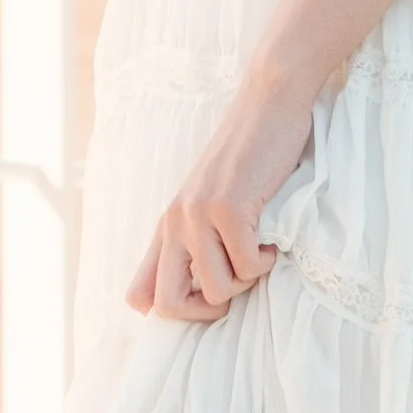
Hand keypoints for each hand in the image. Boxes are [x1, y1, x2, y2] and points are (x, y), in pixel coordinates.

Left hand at [125, 60, 316, 323]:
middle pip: (166, 305)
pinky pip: (247, 266)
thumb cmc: (252, 152)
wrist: (270, 100)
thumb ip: (199, 235)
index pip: (139, 294)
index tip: (208, 295)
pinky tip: (273, 238)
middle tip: (236, 282)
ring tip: (259, 250)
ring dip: (245, 281)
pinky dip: (266, 262)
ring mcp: (199, 214)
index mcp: (169, 223)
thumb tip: (203, 293)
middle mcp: (176, 221)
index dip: (171, 312)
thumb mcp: (213, 196)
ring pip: (215, 291)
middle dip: (206, 311)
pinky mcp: (229, 207)